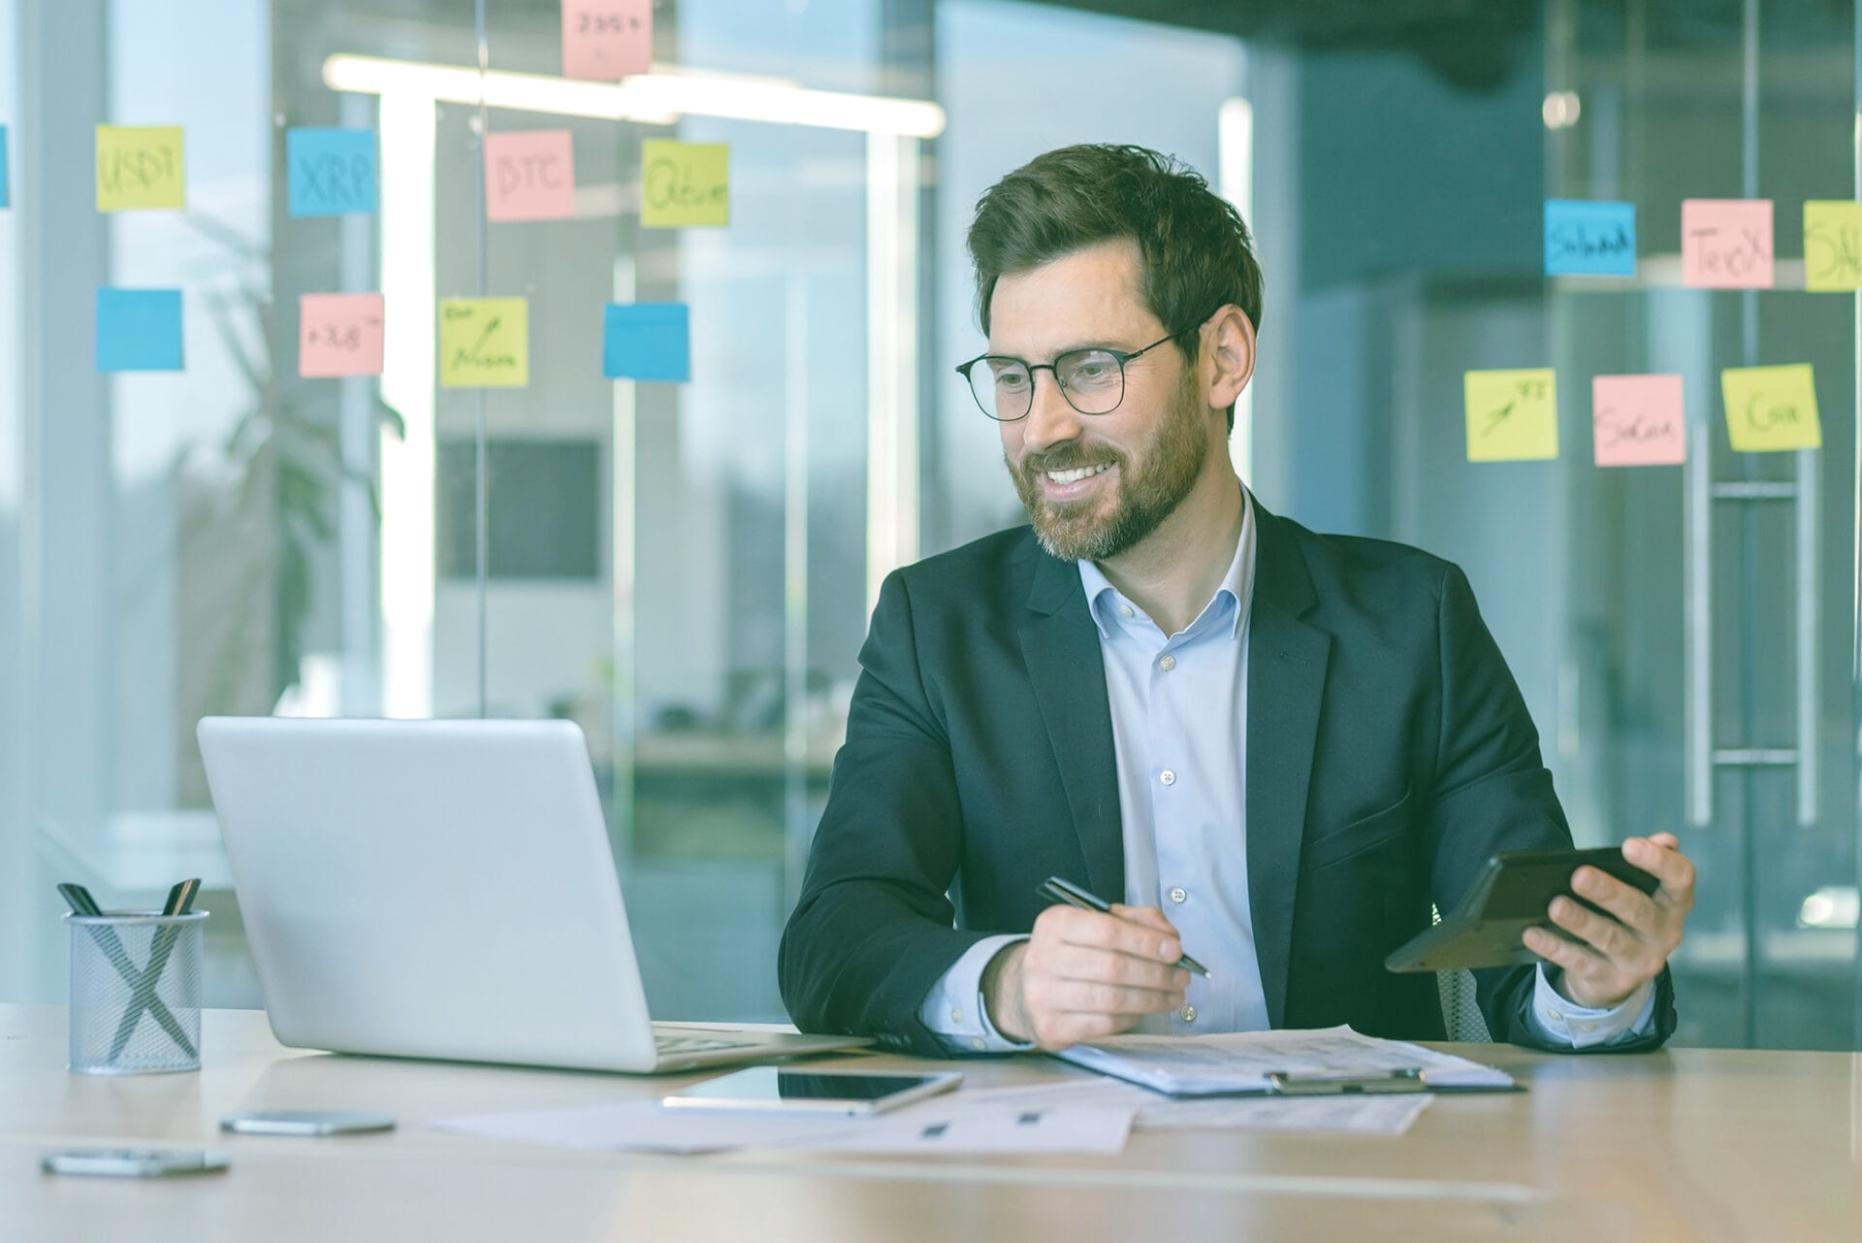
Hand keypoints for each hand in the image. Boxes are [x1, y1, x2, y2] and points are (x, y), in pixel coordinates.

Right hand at [981, 903, 1189, 1049]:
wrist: (1026, 990)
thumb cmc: (1073, 954)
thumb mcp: (1097, 924)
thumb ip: (1136, 921)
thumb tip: (1169, 937)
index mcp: (1055, 923)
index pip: (1107, 929)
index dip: (1146, 941)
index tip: (1175, 949)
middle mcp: (1043, 957)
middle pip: (1113, 967)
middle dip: (1156, 973)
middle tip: (1181, 977)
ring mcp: (1043, 995)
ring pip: (1112, 999)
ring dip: (1152, 999)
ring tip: (1173, 996)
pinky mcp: (1051, 1027)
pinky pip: (1104, 1024)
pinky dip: (1132, 1017)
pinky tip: (1144, 1009)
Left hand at [1522, 833, 1694, 1009]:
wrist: (1621, 974)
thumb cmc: (1627, 915)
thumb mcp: (1644, 890)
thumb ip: (1652, 862)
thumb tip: (1666, 840)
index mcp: (1673, 903)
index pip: (1680, 878)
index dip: (1659, 861)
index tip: (1629, 845)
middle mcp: (1664, 933)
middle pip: (1638, 910)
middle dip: (1608, 892)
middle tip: (1579, 875)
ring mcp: (1639, 961)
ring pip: (1609, 939)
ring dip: (1580, 921)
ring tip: (1555, 906)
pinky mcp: (1611, 981)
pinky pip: (1580, 962)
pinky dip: (1555, 947)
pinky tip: (1533, 933)